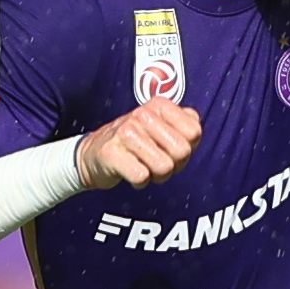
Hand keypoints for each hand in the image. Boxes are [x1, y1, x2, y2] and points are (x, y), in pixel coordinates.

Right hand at [76, 104, 200, 189]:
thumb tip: (195, 127)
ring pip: (164, 167)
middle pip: (182, 152)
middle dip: (174, 165)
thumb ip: (185, 123)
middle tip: (157, 162)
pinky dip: (140, 182)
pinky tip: (132, 173)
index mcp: (159, 105)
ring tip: (144, 167)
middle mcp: (143, 115)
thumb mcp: (161, 126)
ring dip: (156, 175)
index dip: (187, 148)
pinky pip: (142, 177)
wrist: (94, 154)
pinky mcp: (112, 153)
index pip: (194, 132)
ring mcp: (126, 133)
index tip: (170, 149)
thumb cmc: (134, 143)